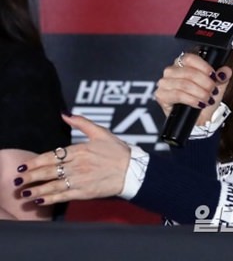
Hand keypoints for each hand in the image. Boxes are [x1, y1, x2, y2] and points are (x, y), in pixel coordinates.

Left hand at [13, 114, 130, 205]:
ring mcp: (80, 180)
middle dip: (31, 177)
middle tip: (18, 181)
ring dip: (36, 190)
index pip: (52, 156)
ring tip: (24, 193)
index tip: (24, 166)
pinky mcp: (85, 192)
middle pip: (49, 171)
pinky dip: (50, 199)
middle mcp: (78, 165)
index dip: (36, 162)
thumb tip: (65, 113)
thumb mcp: (101, 132)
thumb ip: (81, 122)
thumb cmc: (117, 150)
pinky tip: (40, 200)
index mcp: (80, 150)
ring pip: (53, 185)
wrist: (132, 170)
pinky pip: (63, 196)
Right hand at [155, 51, 231, 124]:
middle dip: (205, 83)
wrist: (200, 119)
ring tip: (207, 99)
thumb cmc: (205, 99)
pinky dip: (192, 99)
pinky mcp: (161, 95)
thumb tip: (226, 71)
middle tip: (213, 91)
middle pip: (188, 72)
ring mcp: (164, 83)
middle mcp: (171, 71)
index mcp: (183, 63)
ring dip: (199, 93)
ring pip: (184, 84)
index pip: (190, 58)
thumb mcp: (217, 86)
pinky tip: (199, 104)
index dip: (204, 67)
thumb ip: (222, 76)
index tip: (214, 76)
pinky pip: (177, 94)